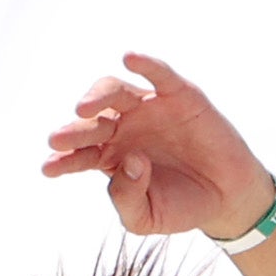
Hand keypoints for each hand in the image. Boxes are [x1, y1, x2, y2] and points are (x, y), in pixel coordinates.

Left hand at [41, 52, 267, 240]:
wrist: (226, 198)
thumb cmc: (182, 206)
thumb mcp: (147, 218)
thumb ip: (126, 199)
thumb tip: (129, 161)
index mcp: (110, 156)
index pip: (80, 154)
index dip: (64, 159)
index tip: (49, 167)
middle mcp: (124, 127)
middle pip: (92, 120)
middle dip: (75, 129)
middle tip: (60, 139)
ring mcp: (149, 109)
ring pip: (115, 92)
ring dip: (97, 97)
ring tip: (83, 110)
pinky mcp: (178, 96)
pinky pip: (160, 75)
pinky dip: (146, 64)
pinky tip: (129, 58)